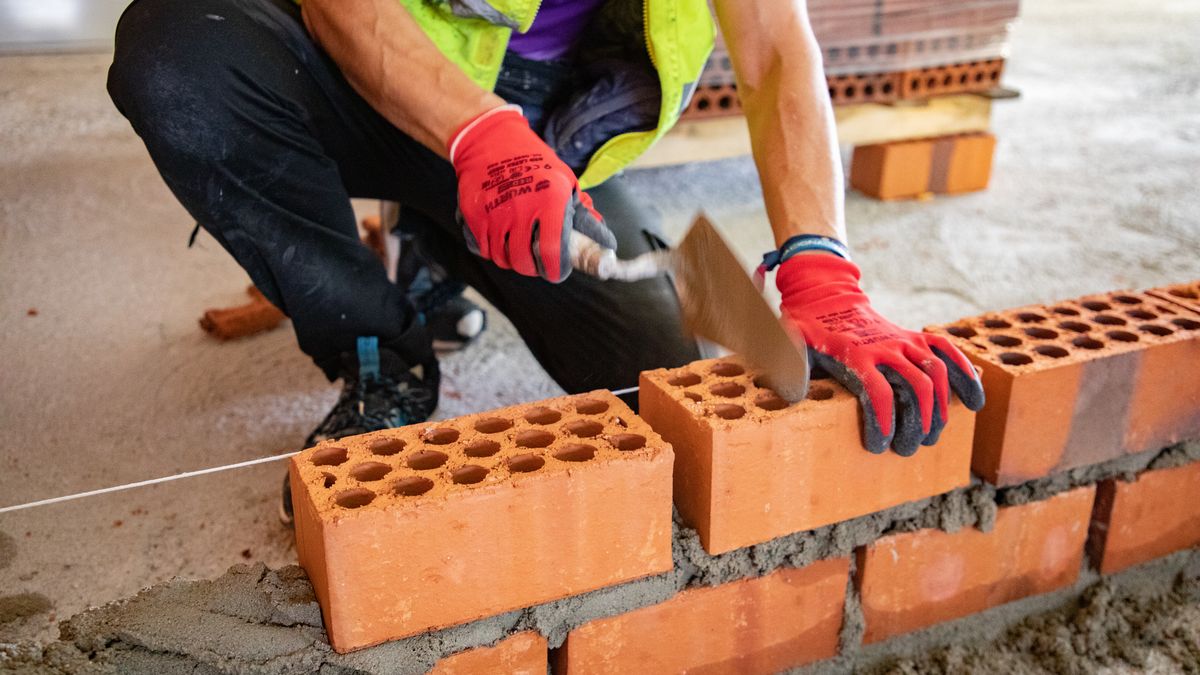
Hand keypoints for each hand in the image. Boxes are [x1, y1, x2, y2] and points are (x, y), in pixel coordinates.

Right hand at [450, 105, 615, 281]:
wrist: (490, 139)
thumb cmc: (534, 162)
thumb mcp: (564, 182)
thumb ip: (582, 215)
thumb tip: (606, 242)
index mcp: (549, 201)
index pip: (552, 252)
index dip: (556, 270)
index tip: (558, 270)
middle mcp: (520, 209)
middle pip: (524, 262)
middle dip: (533, 267)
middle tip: (538, 260)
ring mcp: (493, 214)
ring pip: (501, 258)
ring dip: (511, 258)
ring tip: (519, 245)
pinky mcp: (473, 215)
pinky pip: (482, 248)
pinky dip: (491, 248)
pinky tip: (499, 235)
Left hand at [777, 254, 984, 454]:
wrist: (826, 297)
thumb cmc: (808, 331)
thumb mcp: (792, 346)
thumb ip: (791, 368)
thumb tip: (792, 395)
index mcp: (857, 354)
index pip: (879, 393)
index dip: (883, 423)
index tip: (878, 446)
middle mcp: (887, 347)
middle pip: (916, 388)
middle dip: (917, 423)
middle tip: (907, 449)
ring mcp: (906, 340)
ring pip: (937, 375)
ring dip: (939, 410)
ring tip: (930, 438)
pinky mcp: (916, 337)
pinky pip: (948, 353)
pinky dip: (966, 376)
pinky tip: (976, 403)